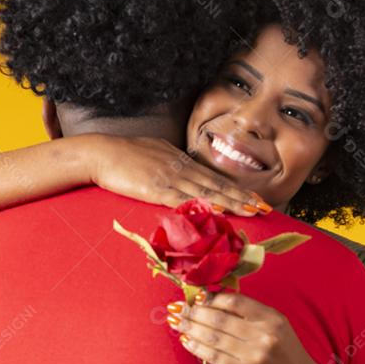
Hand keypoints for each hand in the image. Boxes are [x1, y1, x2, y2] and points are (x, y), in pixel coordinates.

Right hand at [85, 135, 270, 214]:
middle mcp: (180, 168)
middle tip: (264, 206)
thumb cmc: (121, 154)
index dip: (234, 188)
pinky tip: (218, 210)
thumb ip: (168, 163)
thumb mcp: (152, 153)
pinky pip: (184, 199)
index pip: (213, 176)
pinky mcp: (156, 189)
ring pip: (207, 192)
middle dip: (242, 197)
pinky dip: (204, 205)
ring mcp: (170, 178)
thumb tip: (179, 173)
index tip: (253, 197)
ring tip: (252, 211)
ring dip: (231, 202)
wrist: (100, 153)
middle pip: (217, 184)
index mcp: (179, 160)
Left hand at [166, 292, 325, 363]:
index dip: (211, 298)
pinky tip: (187, 341)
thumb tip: (212, 301)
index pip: (234, 301)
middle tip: (177, 307)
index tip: (195, 297)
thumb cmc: (285, 353)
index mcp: (272, 318)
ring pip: (214, 337)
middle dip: (194, 312)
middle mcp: (264, 334)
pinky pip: (215, 357)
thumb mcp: (275, 326)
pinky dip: (198, 348)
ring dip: (191, 329)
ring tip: (177, 322)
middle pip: (219, 319)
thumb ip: (249, 314)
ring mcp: (255, 355)